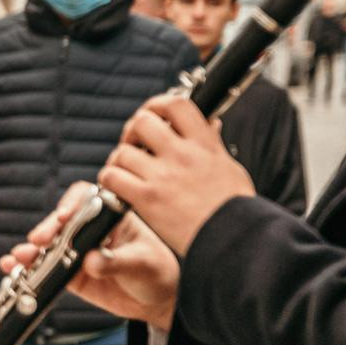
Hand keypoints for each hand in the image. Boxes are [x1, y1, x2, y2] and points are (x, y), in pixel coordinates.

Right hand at [2, 184, 180, 330]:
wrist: (157, 301)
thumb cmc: (158, 272)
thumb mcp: (143, 263)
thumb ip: (117, 261)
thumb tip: (91, 262)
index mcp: (110, 217)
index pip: (86, 200)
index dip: (71, 204)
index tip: (64, 217)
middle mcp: (89, 230)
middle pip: (60, 222)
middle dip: (46, 229)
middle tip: (40, 240)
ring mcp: (75, 251)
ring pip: (47, 245)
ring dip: (30, 249)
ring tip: (20, 258)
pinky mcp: (68, 273)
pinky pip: (42, 269)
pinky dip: (25, 269)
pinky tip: (12, 269)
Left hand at [99, 96, 253, 254]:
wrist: (235, 240)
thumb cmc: (233, 207)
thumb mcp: (229, 167)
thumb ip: (212, 144)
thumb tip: (209, 122)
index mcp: (205, 145)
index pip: (176, 104)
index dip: (157, 104)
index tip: (152, 115)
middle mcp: (183, 155)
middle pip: (141, 122)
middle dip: (132, 132)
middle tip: (134, 145)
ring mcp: (163, 176)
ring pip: (123, 152)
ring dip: (119, 160)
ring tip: (126, 171)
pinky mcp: (147, 198)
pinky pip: (113, 177)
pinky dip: (110, 179)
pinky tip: (119, 186)